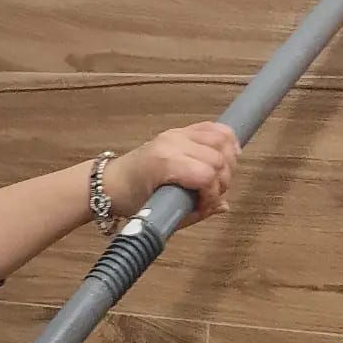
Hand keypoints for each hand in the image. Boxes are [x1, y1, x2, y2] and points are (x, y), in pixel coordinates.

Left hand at [105, 121, 239, 228]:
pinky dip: (226, 140)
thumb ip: (196, 212)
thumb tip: (223, 207)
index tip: (206, 207)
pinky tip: (230, 154)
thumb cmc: (133, 201)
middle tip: (214, 195)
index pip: (207, 175)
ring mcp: (176, 134)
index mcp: (165, 163)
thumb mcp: (162, 213)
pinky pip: (212, 128)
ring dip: (229, 160)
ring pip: (221, 139)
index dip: (213, 195)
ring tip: (221, 178)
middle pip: (218, 158)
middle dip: (223, 181)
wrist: (111, 182)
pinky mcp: (180, 131)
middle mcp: (173, 143)